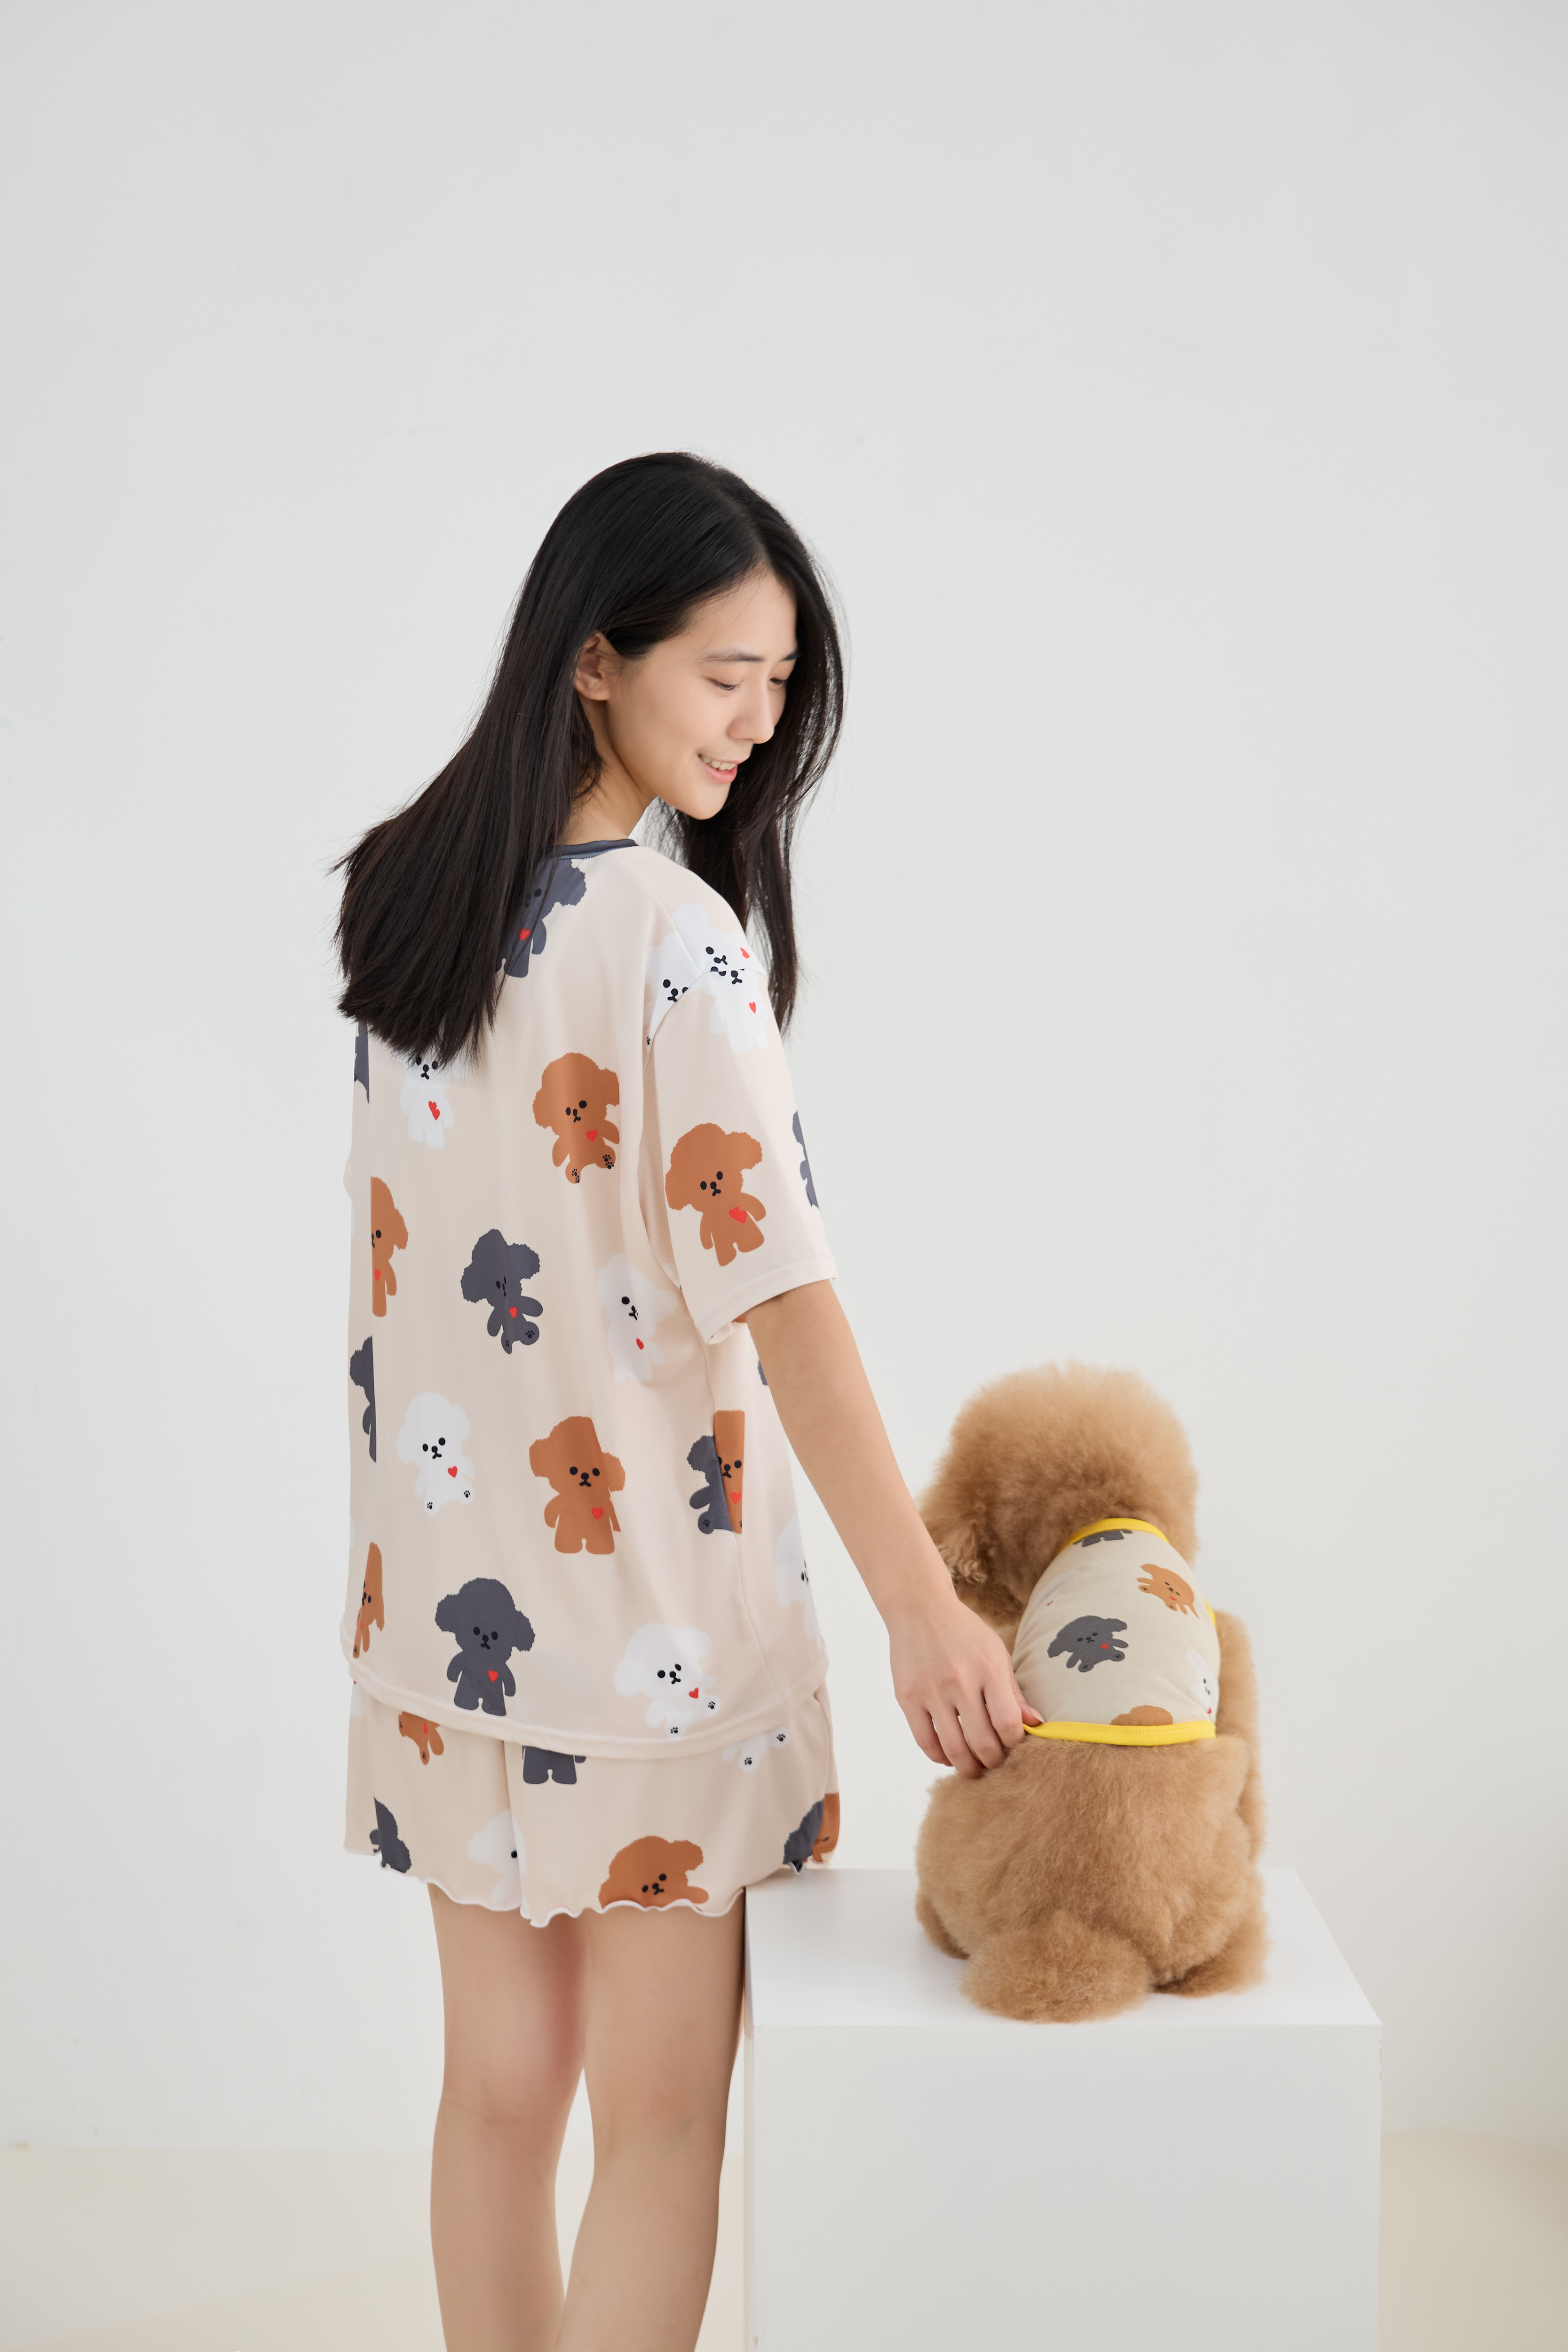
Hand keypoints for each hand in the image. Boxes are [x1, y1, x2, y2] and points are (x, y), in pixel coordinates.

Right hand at [887, 1590, 1040, 1778]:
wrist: (919, 1609)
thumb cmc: (964, 1632)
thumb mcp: (996, 1653)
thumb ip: (1014, 1691)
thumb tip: (1036, 1725)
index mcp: (988, 1668)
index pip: (1008, 1723)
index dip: (1015, 1744)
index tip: (1014, 1746)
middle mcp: (960, 1681)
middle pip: (982, 1743)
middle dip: (993, 1762)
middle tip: (995, 1763)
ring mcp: (931, 1691)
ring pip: (953, 1749)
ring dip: (968, 1768)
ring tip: (974, 1768)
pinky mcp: (907, 1697)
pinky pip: (925, 1741)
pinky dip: (940, 1757)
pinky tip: (948, 1755)